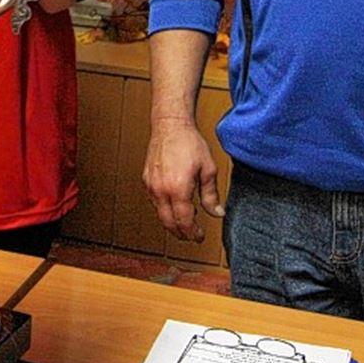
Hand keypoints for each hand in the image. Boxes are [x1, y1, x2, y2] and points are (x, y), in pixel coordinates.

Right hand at [143, 116, 223, 241]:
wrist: (170, 125)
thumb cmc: (188, 142)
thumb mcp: (208, 169)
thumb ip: (211, 195)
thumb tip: (217, 212)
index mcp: (178, 189)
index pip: (184, 221)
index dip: (192, 233)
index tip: (199, 236)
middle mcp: (161, 190)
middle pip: (168, 223)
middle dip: (181, 233)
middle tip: (192, 235)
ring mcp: (151, 185)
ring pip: (159, 214)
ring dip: (172, 221)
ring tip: (185, 220)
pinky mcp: (146, 180)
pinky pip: (154, 202)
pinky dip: (164, 209)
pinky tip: (174, 204)